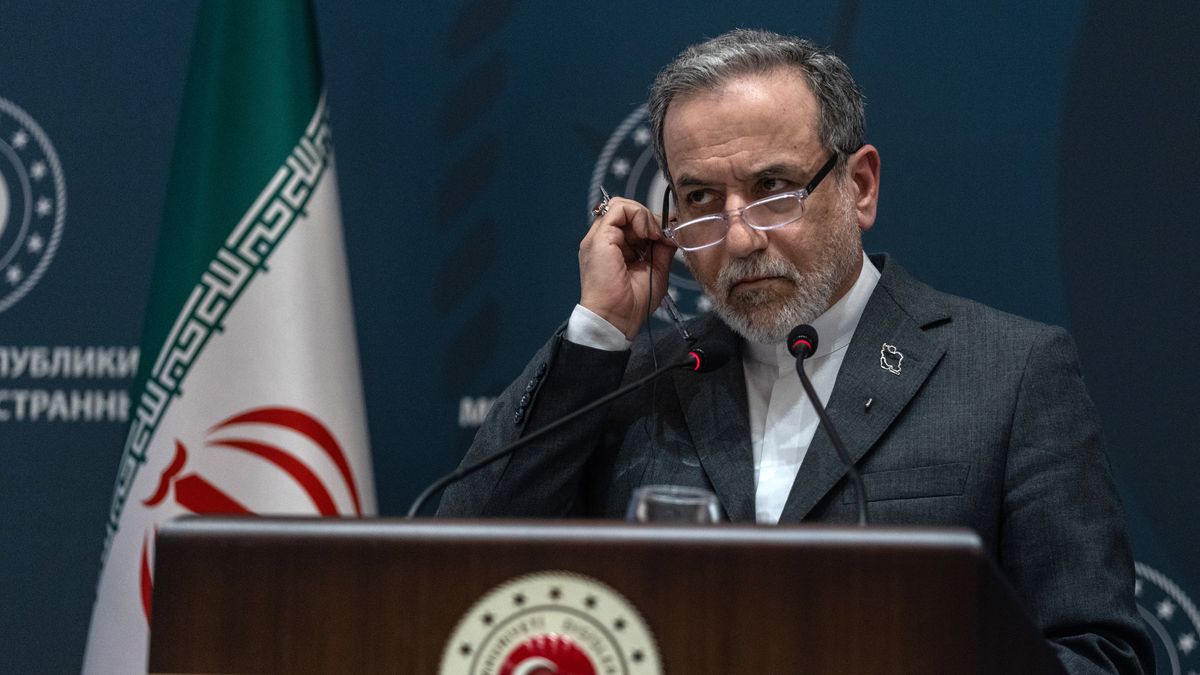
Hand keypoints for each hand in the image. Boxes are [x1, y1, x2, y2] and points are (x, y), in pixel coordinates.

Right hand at [578, 196, 677, 338]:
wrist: (616, 319)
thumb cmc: (632, 304)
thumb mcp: (656, 270)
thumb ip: (661, 249)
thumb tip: (671, 232)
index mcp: (613, 249)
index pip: (630, 222)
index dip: (650, 223)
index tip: (665, 236)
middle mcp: (603, 241)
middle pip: (626, 211)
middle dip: (649, 218)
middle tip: (662, 236)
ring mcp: (598, 238)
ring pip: (621, 205)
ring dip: (644, 216)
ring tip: (653, 235)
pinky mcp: (599, 238)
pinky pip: (618, 209)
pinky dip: (638, 215)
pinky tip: (647, 233)